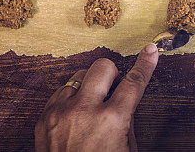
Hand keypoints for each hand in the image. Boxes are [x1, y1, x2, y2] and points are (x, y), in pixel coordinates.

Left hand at [35, 43, 158, 151]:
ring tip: (91, 108)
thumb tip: (126, 95)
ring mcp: (61, 113)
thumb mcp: (126, 149)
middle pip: (102, 67)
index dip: (145, 64)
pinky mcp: (44, 118)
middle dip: (112, 74)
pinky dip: (71, 99)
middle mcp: (84, 111)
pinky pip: (61, 92)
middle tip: (114, 89)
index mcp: (111, 120)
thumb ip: (127, 119)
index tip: (150, 51)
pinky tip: (76, 115)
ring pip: (79, 76)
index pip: (133, 82)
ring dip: (89, 87)